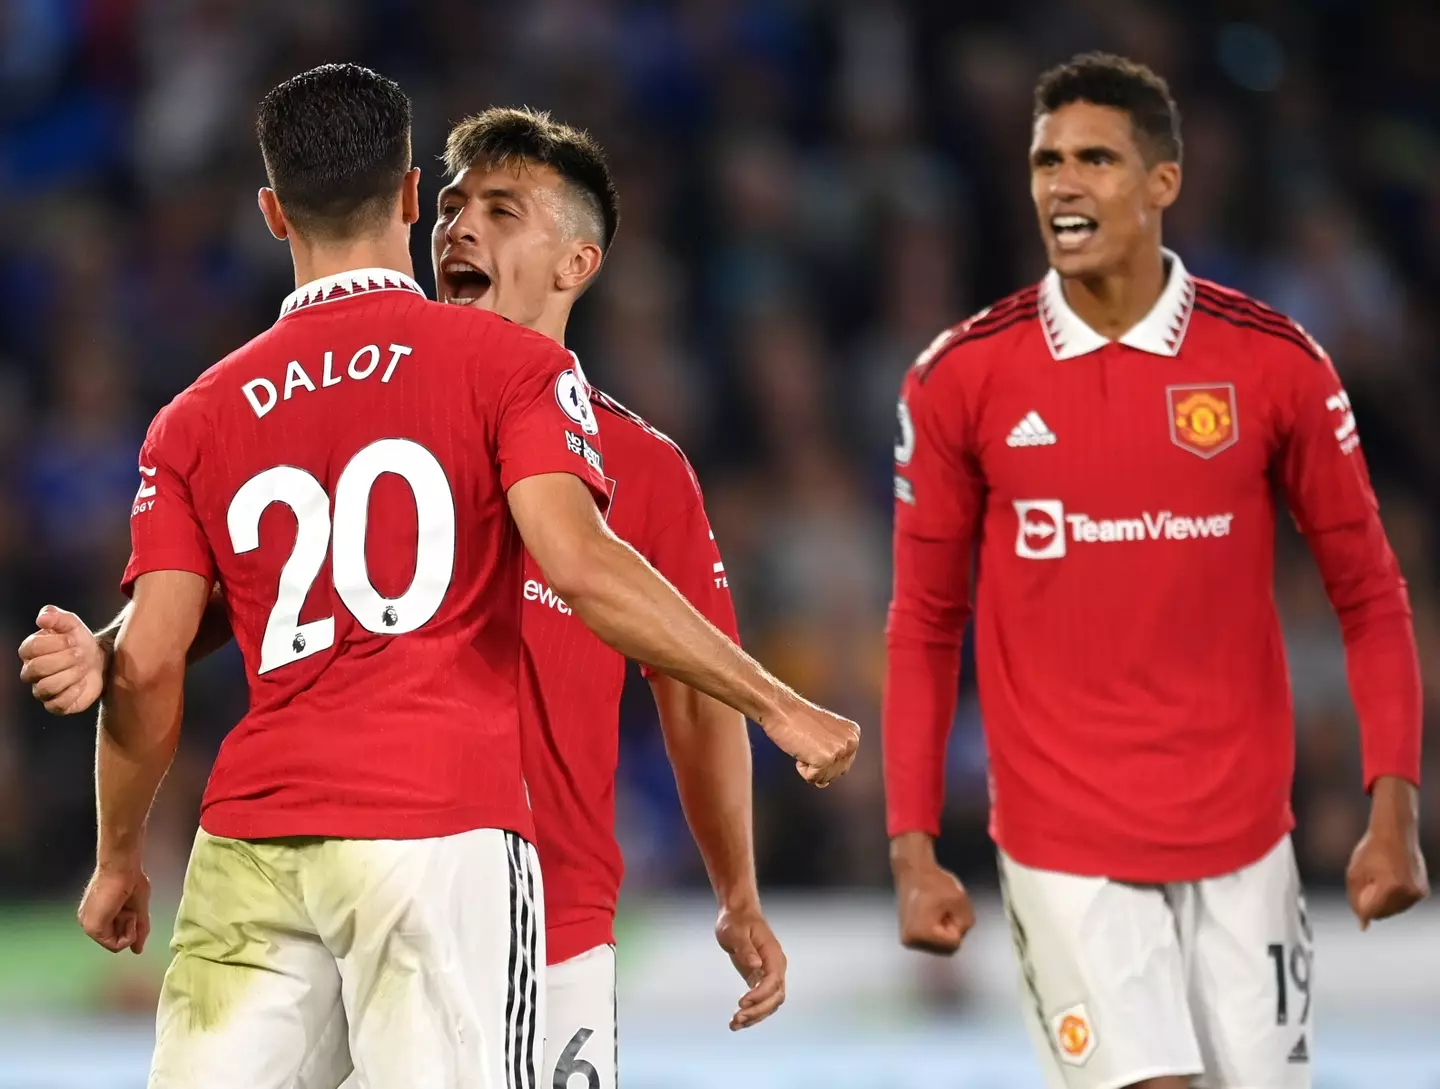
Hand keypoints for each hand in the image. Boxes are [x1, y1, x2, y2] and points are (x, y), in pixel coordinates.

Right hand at [19, 606, 103, 715]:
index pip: (31, 648)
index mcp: (30, 651)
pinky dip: (73, 692)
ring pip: (45, 688)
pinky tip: (83, 682)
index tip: (73, 639)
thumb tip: (42, 618)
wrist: (99, 660)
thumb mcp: (71, 624)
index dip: (55, 643)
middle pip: (37, 668)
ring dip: (70, 675)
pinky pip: (57, 705)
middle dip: (65, 659)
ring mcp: (42, 690)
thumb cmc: (79, 641)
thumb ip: (57, 616)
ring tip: (83, 666)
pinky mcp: (56, 705)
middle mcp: (30, 672)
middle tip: (80, 653)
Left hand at [79, 859, 151, 953]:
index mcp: (97, 915)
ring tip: (129, 910)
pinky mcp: (94, 928)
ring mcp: (89, 926)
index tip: (134, 912)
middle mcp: (89, 922)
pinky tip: (129, 916)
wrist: (122, 866)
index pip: (115, 934)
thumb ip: (139, 930)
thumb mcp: (138, 908)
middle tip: (132, 911)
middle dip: (130, 928)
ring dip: (130, 929)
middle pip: (115, 940)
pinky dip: (129, 934)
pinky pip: (115, 945)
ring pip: (115, 944)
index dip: (130, 926)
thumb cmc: (131, 879)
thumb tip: (138, 950)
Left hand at [715, 902, 786, 1030]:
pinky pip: (760, 1001)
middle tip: (737, 1018)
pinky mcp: (759, 979)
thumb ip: (745, 948)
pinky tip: (737, 1022)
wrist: (737, 914)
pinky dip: (751, 1012)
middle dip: (758, 1010)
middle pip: (775, 996)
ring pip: (770, 1003)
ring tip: (734, 1024)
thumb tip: (756, 964)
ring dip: (755, 1016)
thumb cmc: (737, 920)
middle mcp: (775, 966)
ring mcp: (769, 974)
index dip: (760, 994)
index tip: (742, 1002)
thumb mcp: (736, 932)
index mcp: (773, 954)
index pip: (773, 980)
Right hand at [761, 696, 858, 786]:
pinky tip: (800, 749)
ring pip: (825, 779)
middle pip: (836, 774)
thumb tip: (824, 783)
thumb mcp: (824, 735)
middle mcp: (851, 742)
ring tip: (804, 745)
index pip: (842, 765)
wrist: (781, 709)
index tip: (813, 740)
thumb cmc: (797, 720)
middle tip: (808, 743)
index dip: (823, 758)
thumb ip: (832, 757)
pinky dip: (802, 769)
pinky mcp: (825, 759)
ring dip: (810, 766)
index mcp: (853, 734)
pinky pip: (812, 779)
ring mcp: (839, 751)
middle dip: (819, 765)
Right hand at [892, 833, 974, 955]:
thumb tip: (959, 935)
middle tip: (943, 909)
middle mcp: (911, 941)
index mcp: (922, 934)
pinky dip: (936, 930)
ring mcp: (908, 939)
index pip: (955, 944)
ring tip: (936, 910)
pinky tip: (932, 914)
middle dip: (950, 930)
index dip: (957, 925)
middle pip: (946, 949)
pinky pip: (932, 941)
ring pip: (940, 946)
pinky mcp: (908, 936)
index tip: (947, 908)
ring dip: (944, 931)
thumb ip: (967, 923)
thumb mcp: (960, 901)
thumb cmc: (934, 882)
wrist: (914, 870)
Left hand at [1347, 777, 1427, 929]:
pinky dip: (1394, 898)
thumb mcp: (1355, 874)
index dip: (1359, 907)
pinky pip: (1403, 904)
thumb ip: (1355, 900)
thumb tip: (1363, 926)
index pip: (1369, 912)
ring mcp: (1417, 893)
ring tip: (1380, 877)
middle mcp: (1407, 893)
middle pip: (1381, 914)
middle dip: (1370, 903)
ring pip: (1393, 911)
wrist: (1395, 833)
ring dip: (1382, 902)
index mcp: (1389, 888)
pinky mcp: (1422, 891)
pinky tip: (1390, 879)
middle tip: (1368, 881)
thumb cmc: (1371, 851)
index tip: (1357, 899)